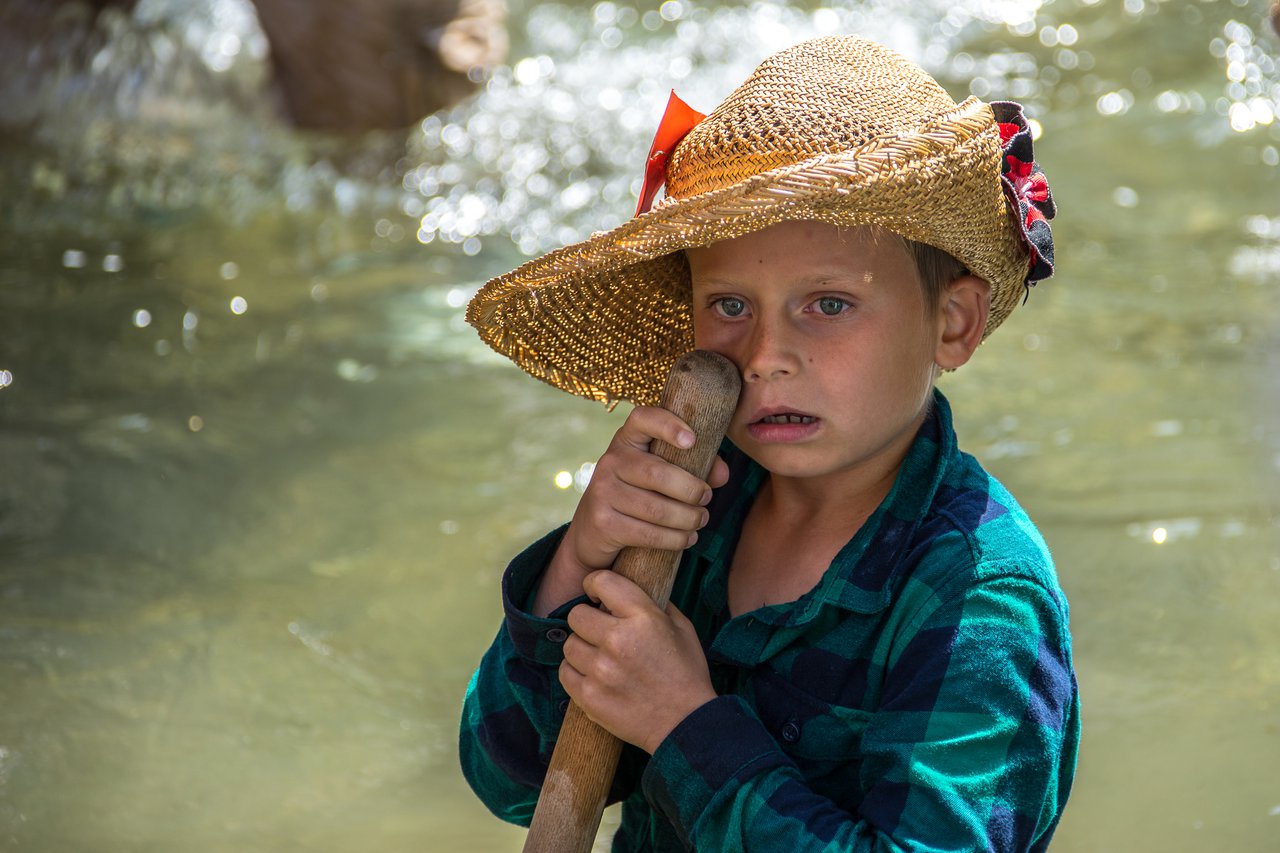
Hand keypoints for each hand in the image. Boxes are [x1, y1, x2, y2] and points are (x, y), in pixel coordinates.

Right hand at [533, 406, 729, 615]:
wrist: (592, 530)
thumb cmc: (638, 494)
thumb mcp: (660, 473)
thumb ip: (695, 466)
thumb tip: (722, 474)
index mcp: (627, 440)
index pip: (642, 419)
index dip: (668, 425)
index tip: (692, 440)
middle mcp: (610, 461)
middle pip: (657, 473)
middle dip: (691, 490)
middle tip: (707, 499)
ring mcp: (602, 491)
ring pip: (656, 508)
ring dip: (688, 518)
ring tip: (701, 520)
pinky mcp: (603, 522)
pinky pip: (648, 533)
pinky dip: (675, 539)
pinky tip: (688, 538)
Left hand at [560, 570, 715, 753]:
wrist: (686, 725)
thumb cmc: (687, 674)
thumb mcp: (682, 628)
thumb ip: (656, 604)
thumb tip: (630, 589)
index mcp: (643, 618)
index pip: (602, 582)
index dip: (595, 584)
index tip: (597, 594)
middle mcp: (618, 640)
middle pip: (576, 614)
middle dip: (588, 619)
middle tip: (600, 630)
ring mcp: (600, 670)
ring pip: (569, 644)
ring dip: (582, 647)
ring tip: (600, 656)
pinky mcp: (589, 697)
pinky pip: (565, 672)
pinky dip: (576, 672)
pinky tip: (593, 675)